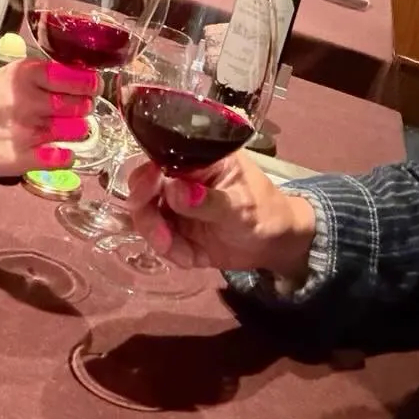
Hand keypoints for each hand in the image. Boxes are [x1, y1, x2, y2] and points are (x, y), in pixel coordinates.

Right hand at [0, 57, 94, 175]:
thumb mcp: (8, 76)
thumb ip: (40, 75)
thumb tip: (76, 77)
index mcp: (27, 75)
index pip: (75, 77)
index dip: (89, 84)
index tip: (91, 87)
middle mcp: (32, 101)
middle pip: (82, 105)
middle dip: (84, 107)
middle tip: (76, 109)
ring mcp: (31, 131)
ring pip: (78, 130)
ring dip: (77, 130)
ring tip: (65, 129)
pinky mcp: (26, 158)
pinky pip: (65, 158)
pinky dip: (67, 156)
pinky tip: (59, 152)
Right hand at [125, 151, 316, 280]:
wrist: (276, 243)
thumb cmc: (266, 212)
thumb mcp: (242, 207)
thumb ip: (209, 201)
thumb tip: (175, 192)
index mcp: (199, 160)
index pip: (161, 160)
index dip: (145, 177)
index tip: (142, 197)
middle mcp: (182, 179)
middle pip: (144, 190)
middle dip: (147, 217)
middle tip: (162, 239)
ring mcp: (177, 206)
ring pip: (148, 218)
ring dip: (160, 239)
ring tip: (186, 255)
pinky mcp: (178, 231)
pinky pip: (162, 242)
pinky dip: (174, 253)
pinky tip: (195, 259)